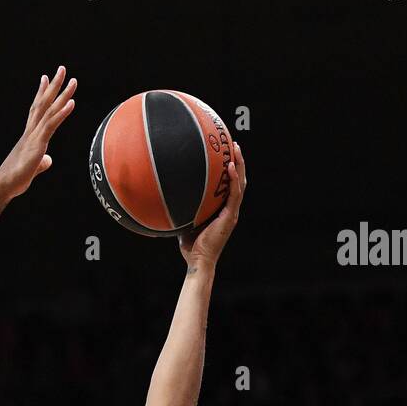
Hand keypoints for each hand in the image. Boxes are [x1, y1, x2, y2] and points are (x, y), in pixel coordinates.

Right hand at [0, 66, 77, 201]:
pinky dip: (62, 113)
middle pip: (43, 104)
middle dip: (54, 86)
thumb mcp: (32, 168)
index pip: (36, 110)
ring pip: (49, 110)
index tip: (45, 78)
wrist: (3, 187)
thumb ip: (41, 162)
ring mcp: (33, 137)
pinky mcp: (37, 145)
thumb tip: (47, 160)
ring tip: (72, 79)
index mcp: (29, 136)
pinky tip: (71, 102)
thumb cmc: (14, 180)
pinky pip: (51, 126)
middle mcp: (31, 132)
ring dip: (61, 94)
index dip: (42, 94)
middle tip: (61, 68)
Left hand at [179, 141, 245, 269]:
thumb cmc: (190, 245)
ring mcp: (232, 213)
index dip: (230, 169)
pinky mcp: (230, 217)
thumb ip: (182, 208)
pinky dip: (233, 180)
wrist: (198, 261)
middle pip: (238, 180)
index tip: (225, 153)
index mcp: (222, 210)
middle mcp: (230, 209)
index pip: (230, 185)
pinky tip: (229, 167)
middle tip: (233, 144)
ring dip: (239, 165)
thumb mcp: (185, 221)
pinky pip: (234, 194)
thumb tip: (166, 195)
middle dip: (238, 161)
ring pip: (240, 184)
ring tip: (235, 148)